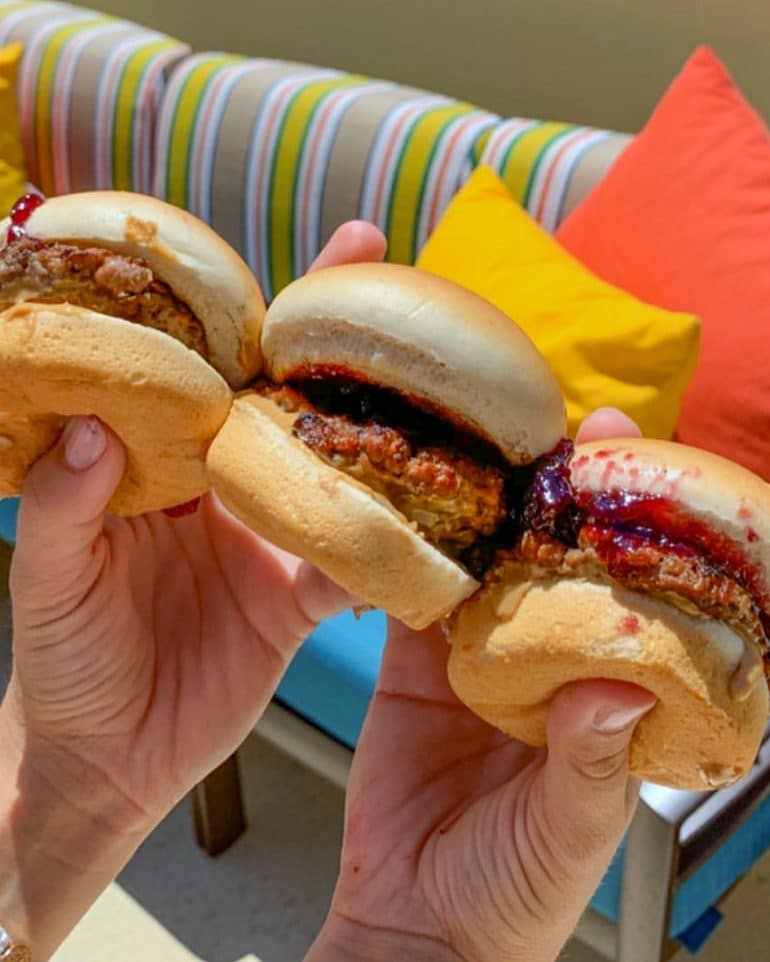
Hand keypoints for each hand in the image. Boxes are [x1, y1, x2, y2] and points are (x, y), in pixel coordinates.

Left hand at [0, 222, 386, 957]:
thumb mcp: (47, 584)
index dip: (239, 313)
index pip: (201, 375)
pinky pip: (349, 568)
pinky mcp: (297, 602)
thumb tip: (91, 426)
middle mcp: (219, 489)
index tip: (249, 270)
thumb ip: (63, 508)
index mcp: (156, 465)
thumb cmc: (60, 663)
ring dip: (379, 437)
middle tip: (391, 281)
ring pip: (329, 475)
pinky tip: (431, 521)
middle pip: (283, 406)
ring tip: (436, 389)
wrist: (105, 760)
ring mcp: (265, 541)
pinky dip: (386, 550)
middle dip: (334, 346)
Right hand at [308, 409, 655, 961]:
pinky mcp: (414, 666)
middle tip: (570, 431)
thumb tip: (621, 688)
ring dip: (488, 514)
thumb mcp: (568, 838)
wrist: (410, 924)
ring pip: (487, 570)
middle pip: (561, 566)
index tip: (647, 467)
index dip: (643, 534)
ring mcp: (479, 660)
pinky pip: (416, 601)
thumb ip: (590, 766)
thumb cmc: (512, 897)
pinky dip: (416, 558)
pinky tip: (416, 510)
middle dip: (567, 498)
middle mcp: (548, 667)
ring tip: (490, 451)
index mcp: (606, 700)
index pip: (637, 602)